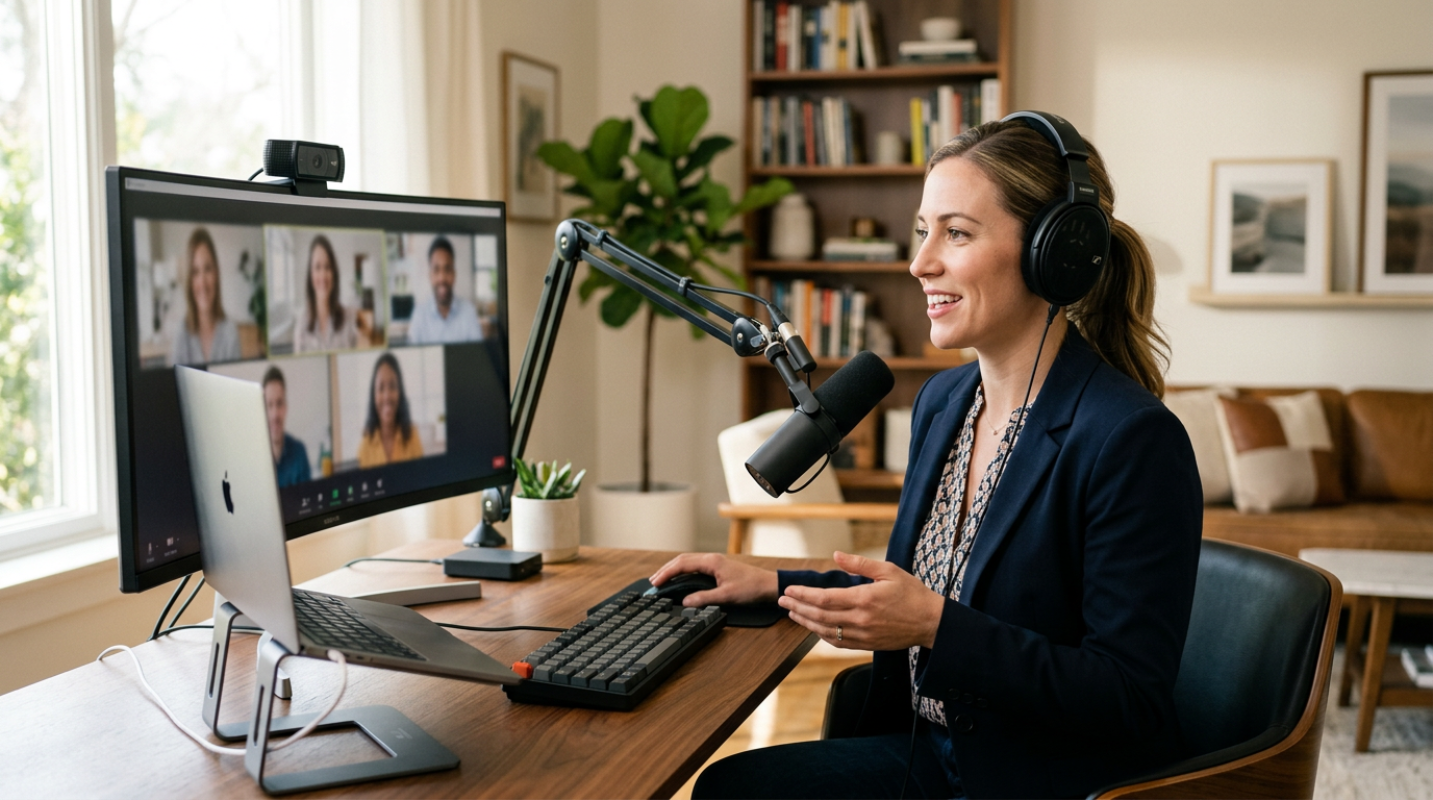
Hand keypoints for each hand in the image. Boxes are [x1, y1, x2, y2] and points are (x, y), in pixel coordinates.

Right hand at [649, 552, 778, 607]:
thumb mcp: (727, 596)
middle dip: (665, 570)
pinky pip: (695, 567)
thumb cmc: (752, 588)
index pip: (682, 564)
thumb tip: (685, 601)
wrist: (768, 585)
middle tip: (653, 582)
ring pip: (687, 562)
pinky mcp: (718, 568)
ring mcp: (714, 563)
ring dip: (673, 570)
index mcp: (711, 562)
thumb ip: (704, 598)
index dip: (666, 573)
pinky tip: (679, 580)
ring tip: (661, 580)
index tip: (655, 583)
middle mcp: (711, 559)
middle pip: (682, 560)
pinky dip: (683, 572)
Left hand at [778, 551, 945, 650]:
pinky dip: (821, 635)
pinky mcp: (866, 645)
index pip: (824, 599)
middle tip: (782, 600)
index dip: (803, 594)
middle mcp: (860, 620)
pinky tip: (813, 627)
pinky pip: (837, 642)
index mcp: (864, 599)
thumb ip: (859, 564)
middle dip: (797, 607)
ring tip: (792, 612)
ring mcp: (862, 635)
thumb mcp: (888, 571)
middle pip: (819, 615)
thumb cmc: (912, 593)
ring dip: (805, 622)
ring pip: (825, 631)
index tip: (789, 590)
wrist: (931, 622)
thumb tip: (836, 555)